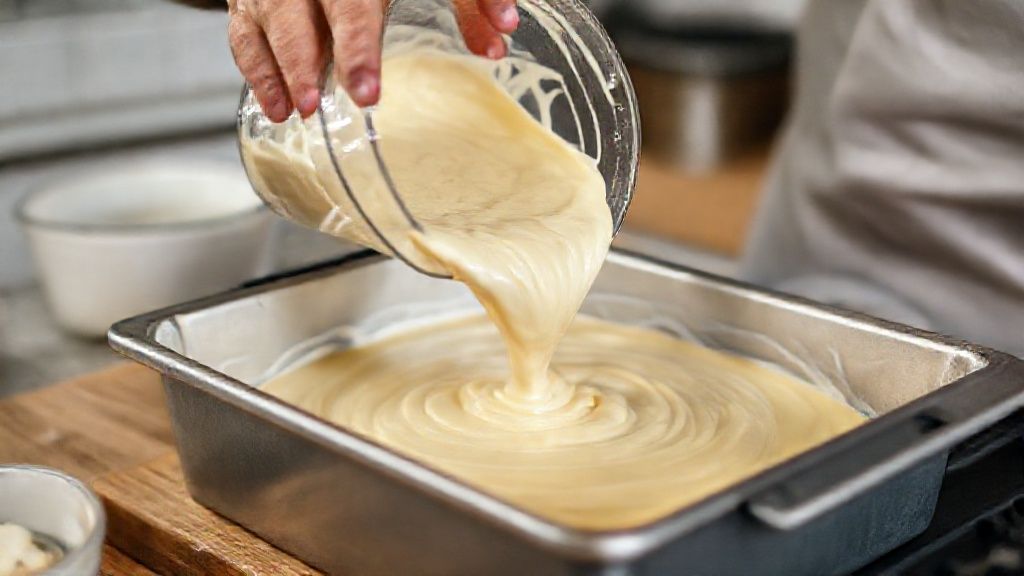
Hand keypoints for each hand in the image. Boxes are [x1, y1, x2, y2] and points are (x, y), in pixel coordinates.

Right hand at [227, 0, 519, 121]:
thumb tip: (499, 39)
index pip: (352, 5)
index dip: (357, 48)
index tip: (365, 91)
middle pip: (299, 14)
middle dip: (308, 62)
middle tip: (319, 107)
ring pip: (268, 23)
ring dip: (280, 69)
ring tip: (300, 112)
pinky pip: (246, 33)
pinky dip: (258, 70)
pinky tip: (276, 107)